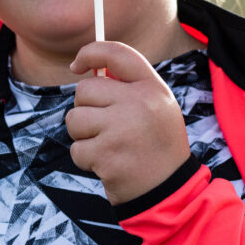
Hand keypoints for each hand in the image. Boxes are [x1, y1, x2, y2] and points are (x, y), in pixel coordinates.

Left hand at [66, 41, 192, 204]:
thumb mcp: (157, 107)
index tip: (76, 66)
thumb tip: (87, 70)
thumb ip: (128, 86)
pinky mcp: (107, 154)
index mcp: (153, 87)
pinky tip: (107, 164)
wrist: (170, 192)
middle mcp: (139, 103)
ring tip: (107, 146)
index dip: (90, 53)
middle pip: (85, 89)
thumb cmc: (156, 146)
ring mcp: (122, 128)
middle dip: (85, 108)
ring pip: (74, 118)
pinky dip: (85, 159)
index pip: (116, 53)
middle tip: (104, 126)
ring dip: (83, 135)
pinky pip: (76, 148)